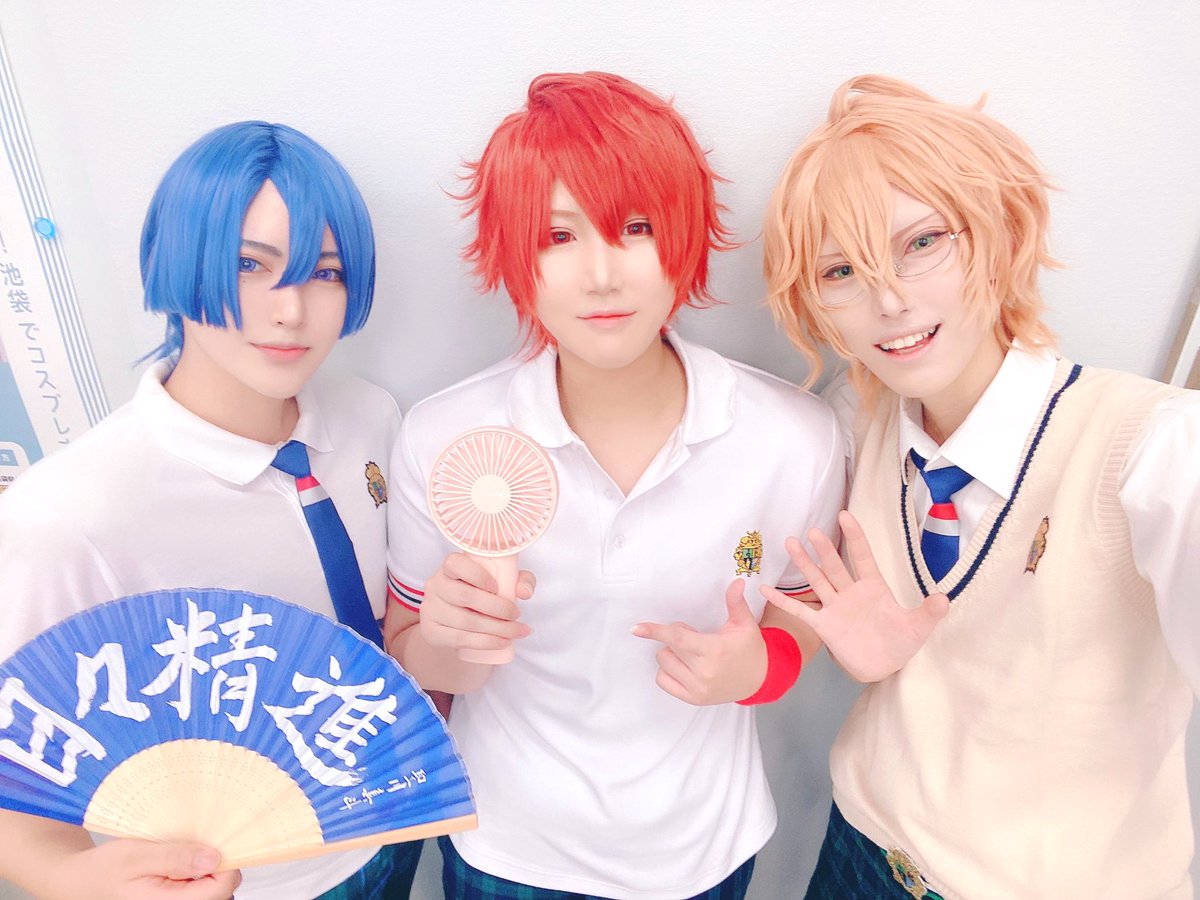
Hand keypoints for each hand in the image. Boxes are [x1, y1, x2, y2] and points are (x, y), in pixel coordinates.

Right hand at [49, 840, 239, 899]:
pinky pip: (195, 891)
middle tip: (196, 844)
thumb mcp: (136, 855)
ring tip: (181, 855)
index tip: (216, 842)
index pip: (220, 888)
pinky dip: (193, 876)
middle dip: (214, 866)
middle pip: (219, 891)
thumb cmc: (100, 871)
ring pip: (210, 891)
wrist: (77, 883)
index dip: (226, 863)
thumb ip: (175, 857)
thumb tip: (213, 858)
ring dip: (203, 870)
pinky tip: (177, 865)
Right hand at [418, 552, 532, 662]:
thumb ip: (520, 580)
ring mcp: (430, 609)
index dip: (477, 575)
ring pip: (465, 621)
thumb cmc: (483, 595)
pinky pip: (458, 639)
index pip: (456, 563)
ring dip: (496, 629)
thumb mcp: (503, 582)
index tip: (497, 588)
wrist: (458, 624)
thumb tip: (523, 592)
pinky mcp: (430, 631)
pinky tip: (502, 642)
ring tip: (517, 632)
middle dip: (497, 608)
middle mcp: (435, 584)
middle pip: (465, 596)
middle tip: (517, 614)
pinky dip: (485, 642)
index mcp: (450, 567)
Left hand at [632, 578, 766, 705]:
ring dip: (671, 654)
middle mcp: (704, 672)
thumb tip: (736, 582)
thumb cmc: (749, 649)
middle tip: (694, 636)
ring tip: (691, 652)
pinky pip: (664, 681)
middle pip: (667, 649)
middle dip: (675, 638)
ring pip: (663, 664)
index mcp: (714, 651)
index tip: (636, 628)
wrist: (760, 679)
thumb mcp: (744, 624)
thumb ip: (735, 603)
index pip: (677, 638)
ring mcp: (697, 689)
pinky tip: (684, 666)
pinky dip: (668, 671)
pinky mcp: (693, 699)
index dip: (655, 631)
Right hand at [761, 510, 947, 682]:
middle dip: (824, 549)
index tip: (845, 515)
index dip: (855, 537)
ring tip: (789, 543)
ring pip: (817, 581)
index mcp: (873, 587)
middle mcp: (850, 592)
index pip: (862, 557)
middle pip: (835, 566)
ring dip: (804, 564)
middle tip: (812, 530)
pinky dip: (784, 600)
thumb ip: (928, 612)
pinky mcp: (823, 625)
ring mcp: (834, 607)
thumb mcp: (918, 627)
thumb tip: (944, 599)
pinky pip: (801, 611)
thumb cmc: (900, 643)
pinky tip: (764, 588)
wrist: (882, 667)